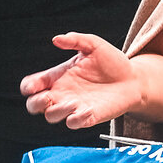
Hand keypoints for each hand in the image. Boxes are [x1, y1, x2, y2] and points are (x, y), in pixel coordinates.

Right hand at [21, 33, 140, 129]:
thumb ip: (75, 40)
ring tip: (73, 101)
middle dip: (35, 103)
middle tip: (47, 96)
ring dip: (57, 111)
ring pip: (51, 116)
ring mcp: (74, 106)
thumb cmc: (112, 62)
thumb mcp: (93, 45)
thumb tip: (57, 39)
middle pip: (34, 105)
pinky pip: (74, 123)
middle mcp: (62, 93)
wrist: (134, 78)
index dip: (29, 86)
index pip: (33, 85)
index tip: (35, 84)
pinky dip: (76, 119)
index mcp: (58, 76)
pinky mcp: (88, 117)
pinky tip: (87, 109)